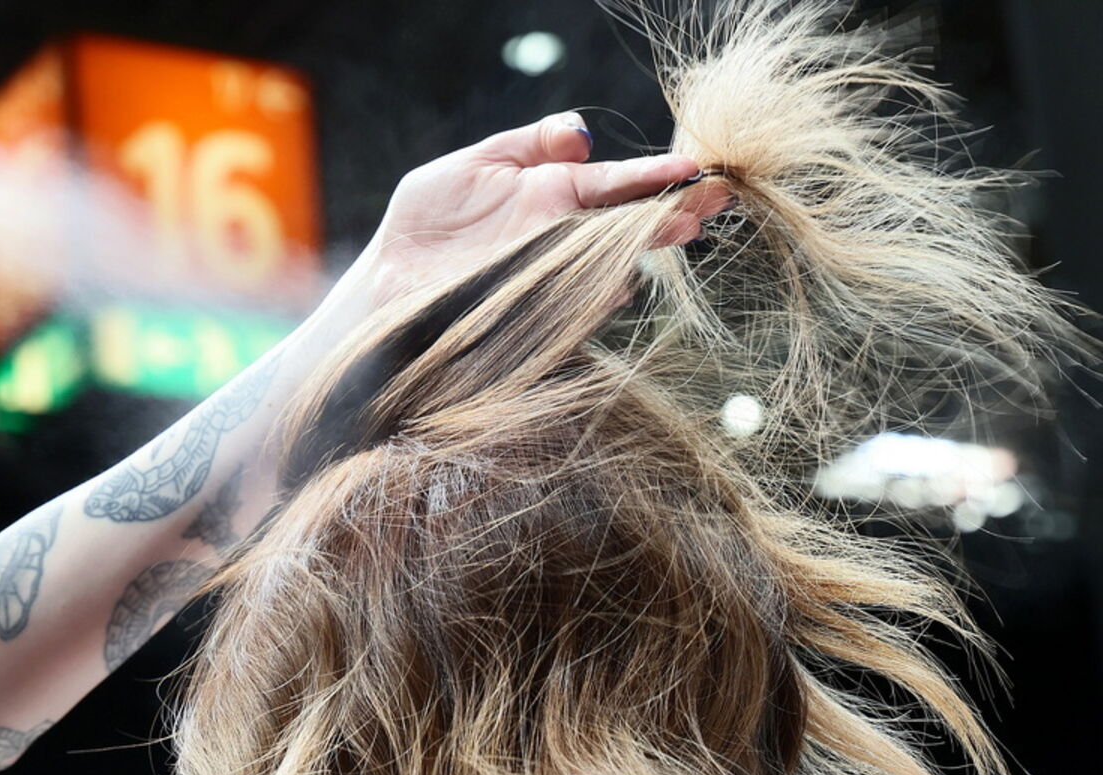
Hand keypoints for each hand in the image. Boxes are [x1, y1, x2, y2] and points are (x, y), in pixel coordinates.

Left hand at [362, 111, 724, 302]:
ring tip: (679, 228)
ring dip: (645, 249)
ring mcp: (555, 276)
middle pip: (631, 223)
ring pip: (615, 264)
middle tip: (713, 202)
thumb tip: (583, 134)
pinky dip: (600, 295)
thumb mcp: (474, 162)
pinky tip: (619, 283)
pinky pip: (580, 306)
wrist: (389, 282)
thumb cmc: (427, 221)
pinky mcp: (540, 312)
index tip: (694, 168)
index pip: (618, 182)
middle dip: (673, 211)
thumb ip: (529, 143)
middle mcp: (564, 236)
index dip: (656, 175)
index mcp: (555, 193)